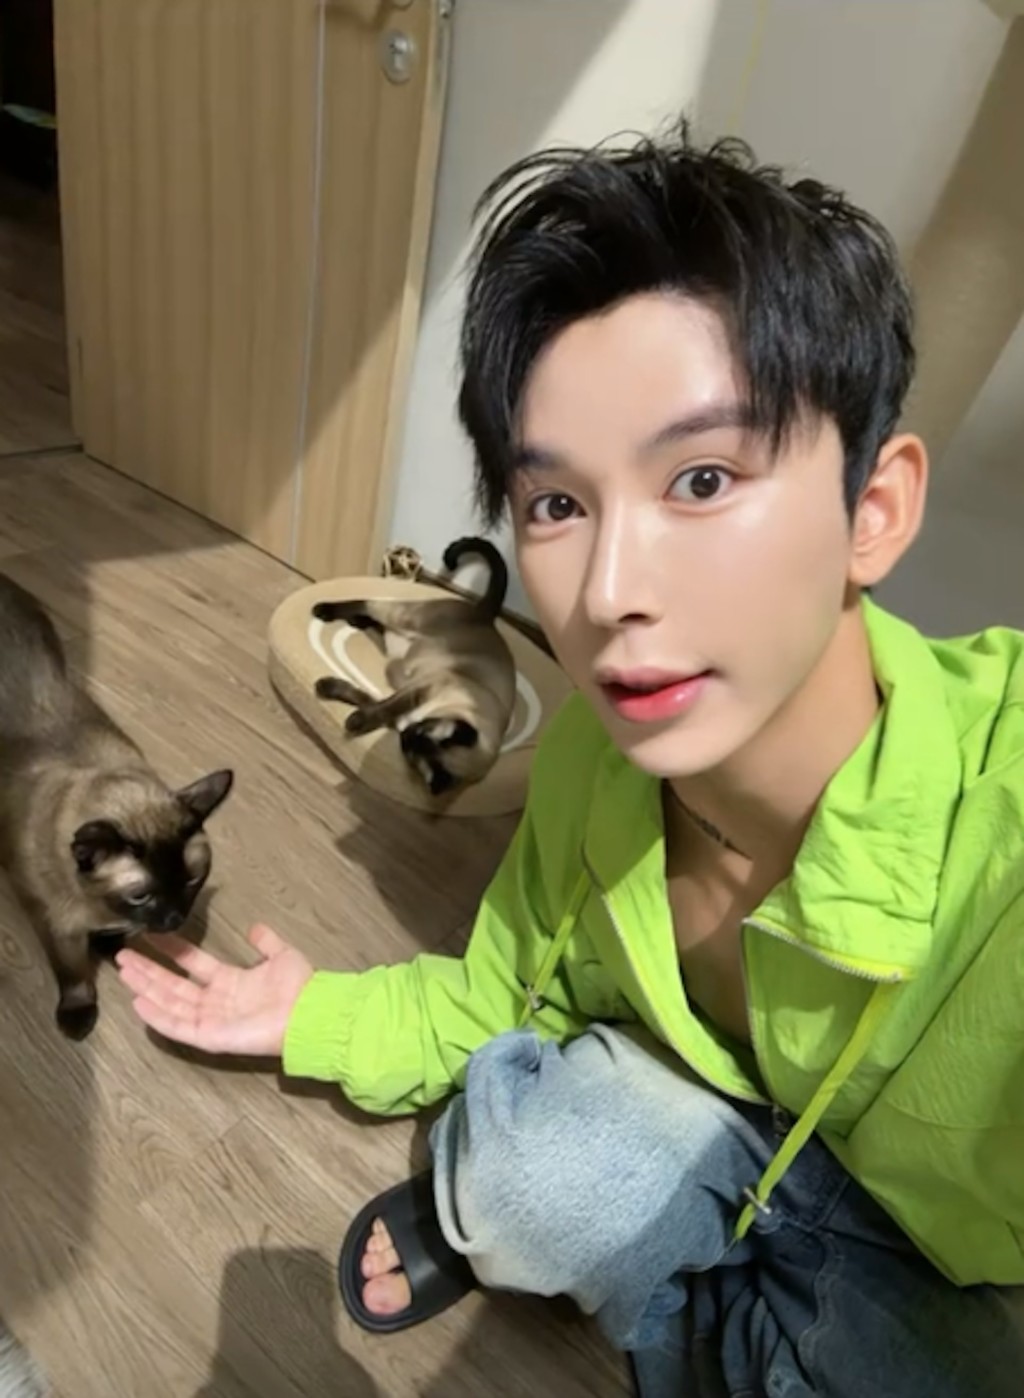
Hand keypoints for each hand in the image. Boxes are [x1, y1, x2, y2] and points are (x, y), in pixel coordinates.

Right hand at [115, 924, 314, 1056]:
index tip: (152, 935)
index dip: (172, 950)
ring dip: (146, 987)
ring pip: (170, 1002)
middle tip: (123, 956)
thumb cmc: (298, 987)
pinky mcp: (209, 1036)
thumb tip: (255, 927)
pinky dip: (157, 1016)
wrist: (308, 1013)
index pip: (192, 963)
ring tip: (124, 971)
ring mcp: (210, 1019)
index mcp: (230, 980)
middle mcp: (215, 1000)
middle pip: (173, 984)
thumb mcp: (282, 955)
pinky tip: (138, 1002)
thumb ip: (266, 941)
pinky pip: (178, 1026)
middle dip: (148, 970)